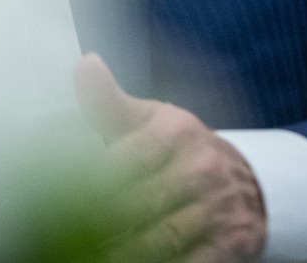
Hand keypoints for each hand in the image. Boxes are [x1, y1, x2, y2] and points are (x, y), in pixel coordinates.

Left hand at [75, 54, 266, 262]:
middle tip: (69, 236)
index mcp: (176, 131)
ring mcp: (221, 206)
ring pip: (164, 239)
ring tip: (95, 257)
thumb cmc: (183, 149)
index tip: (58, 203)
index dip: (91, 185)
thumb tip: (85, 64)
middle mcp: (203, 166)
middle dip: (103, 225)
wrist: (248, 180)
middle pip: (140, 204)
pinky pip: (193, 262)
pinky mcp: (234, 241)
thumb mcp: (149, 120)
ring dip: (127, 254)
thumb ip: (108, 102)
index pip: (126, 160)